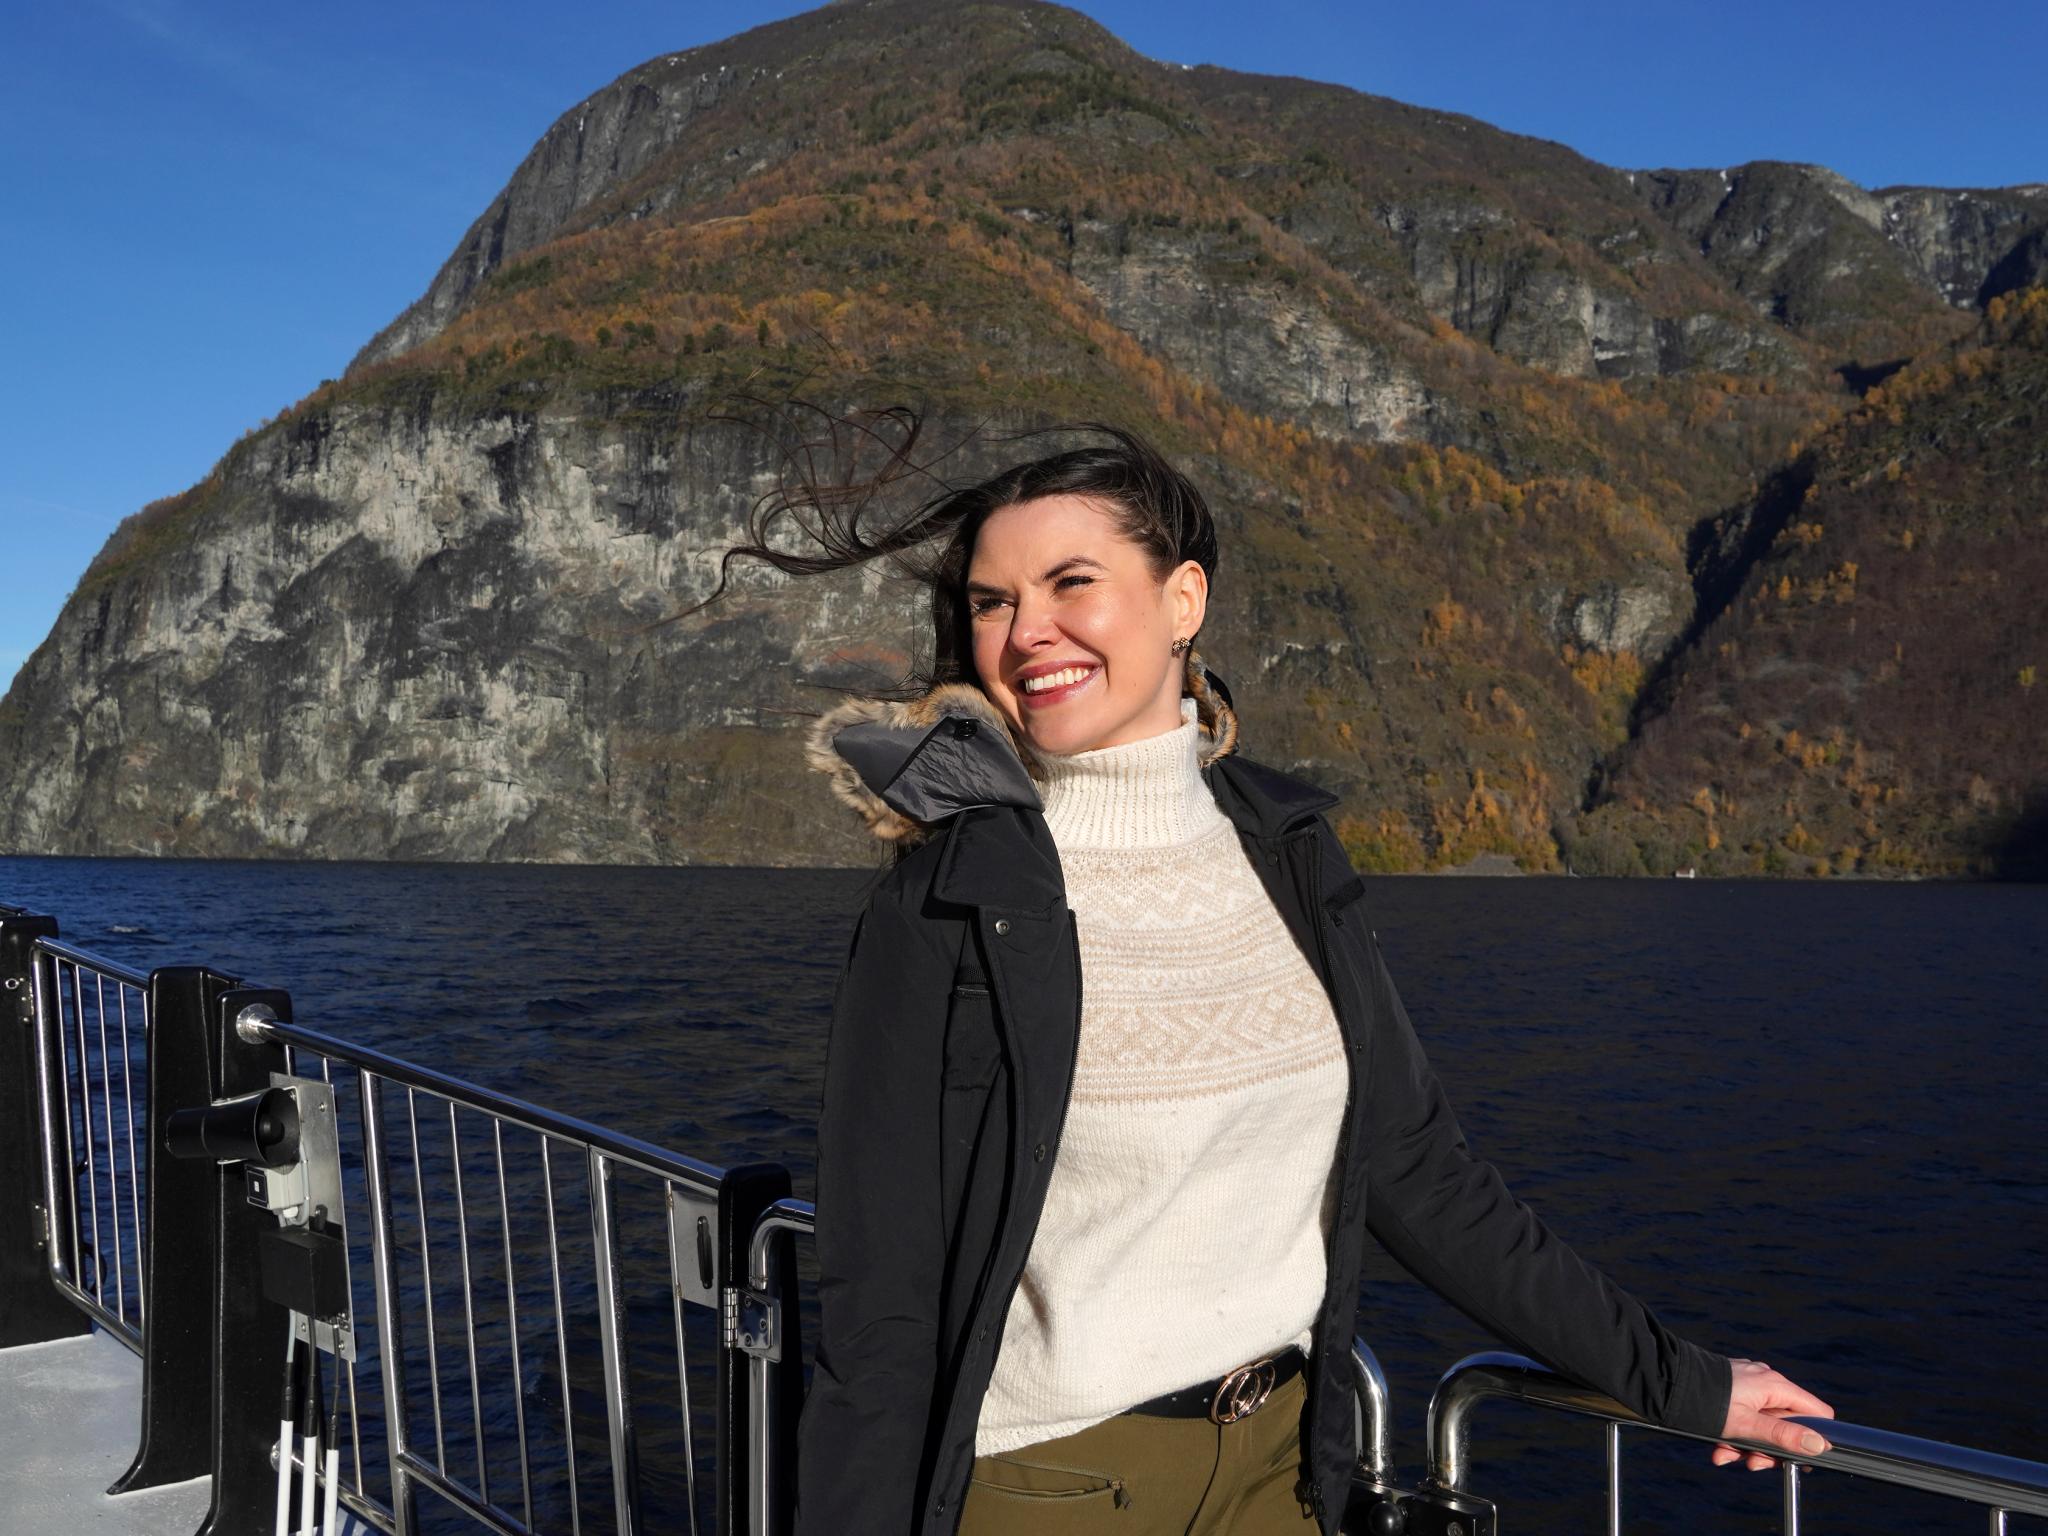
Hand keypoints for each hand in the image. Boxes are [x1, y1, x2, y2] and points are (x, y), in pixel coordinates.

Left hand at [1711, 1358, 1834, 1469]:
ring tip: (1725, 1456)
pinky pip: (1744, 1417)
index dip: (1813, 1437)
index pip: (1817, 1412)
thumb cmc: (1706, 1402)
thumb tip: (1819, 1445)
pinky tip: (1719, 1449)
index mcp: (1776, 1386)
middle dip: (1770, 1448)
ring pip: (1762, 1424)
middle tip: (1753, 1463)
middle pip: (1787, 1423)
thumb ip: (1783, 1435)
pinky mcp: (1732, 1389)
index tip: (1797, 1458)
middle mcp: (1766, 1380)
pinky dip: (1734, 1435)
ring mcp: (1748, 1384)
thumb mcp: (1747, 1425)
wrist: (1667, 1382)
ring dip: (1747, 1446)